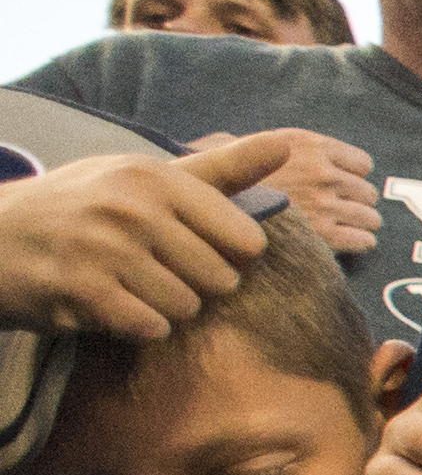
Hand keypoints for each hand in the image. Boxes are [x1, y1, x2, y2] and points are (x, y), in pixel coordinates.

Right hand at [0, 138, 276, 338]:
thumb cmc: (82, 208)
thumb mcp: (145, 177)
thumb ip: (221, 169)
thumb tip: (285, 146)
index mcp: (156, 177)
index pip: (248, 241)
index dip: (228, 256)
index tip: (190, 246)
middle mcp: (132, 207)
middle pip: (222, 280)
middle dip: (194, 284)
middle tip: (147, 268)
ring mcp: (105, 249)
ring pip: (188, 307)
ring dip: (162, 307)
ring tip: (124, 284)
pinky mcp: (82, 291)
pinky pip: (151, 328)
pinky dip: (136, 326)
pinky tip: (108, 304)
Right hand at [197, 126, 380, 256]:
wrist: (204, 209)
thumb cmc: (219, 177)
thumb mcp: (238, 146)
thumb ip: (268, 147)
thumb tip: (274, 150)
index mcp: (306, 145)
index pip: (362, 163)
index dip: (353, 176)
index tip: (342, 185)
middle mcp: (320, 172)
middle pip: (367, 192)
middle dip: (357, 202)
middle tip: (341, 210)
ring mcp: (324, 204)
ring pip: (370, 217)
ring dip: (361, 224)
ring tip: (346, 228)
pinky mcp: (324, 236)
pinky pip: (363, 240)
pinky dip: (360, 242)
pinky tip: (348, 244)